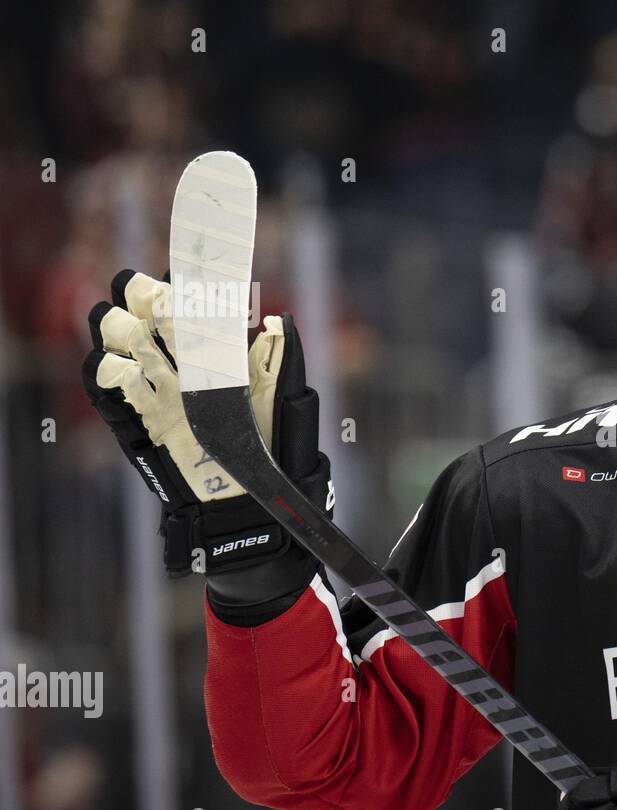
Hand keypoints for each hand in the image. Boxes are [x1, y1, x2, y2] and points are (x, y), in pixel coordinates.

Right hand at [81, 269, 331, 578]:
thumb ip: (283, 361)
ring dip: (126, 328)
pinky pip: (103, 377)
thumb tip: (278, 320)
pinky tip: (134, 376)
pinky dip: (110, 368)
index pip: (189, 294)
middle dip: (145, 293)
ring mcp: (156, 384)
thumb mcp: (289, 404)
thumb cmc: (278, 453)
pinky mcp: (136, 416)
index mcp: (218, 346)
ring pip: (115, 329)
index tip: (192, 269)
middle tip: (168, 310)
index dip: (185, 276)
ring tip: (153, 350)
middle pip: (139, 299)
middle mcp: (182, 358)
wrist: (249, 509)